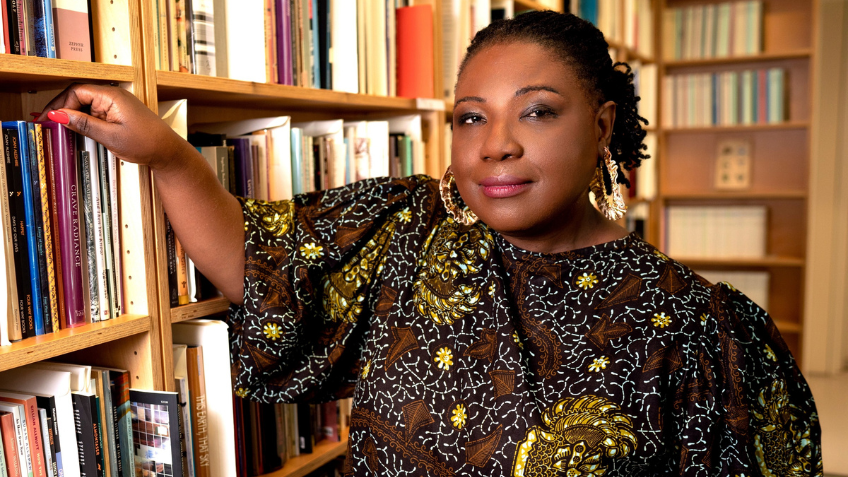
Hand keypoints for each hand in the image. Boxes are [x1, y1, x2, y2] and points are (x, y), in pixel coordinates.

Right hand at [37, 83, 188, 170]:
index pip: (76, 92)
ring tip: (57, 129)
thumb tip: (58, 114)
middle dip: (62, 108)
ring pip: (85, 104)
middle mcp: (112, 95)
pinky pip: (94, 112)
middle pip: (78, 96)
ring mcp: (115, 104)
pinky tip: (75, 130)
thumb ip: (83, 124)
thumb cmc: (145, 143)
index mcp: (111, 95)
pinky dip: (83, 120)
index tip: (46, 119)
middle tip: (46, 124)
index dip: (59, 104)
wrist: (168, 151)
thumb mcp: (110, 136)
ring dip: (71, 115)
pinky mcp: (117, 113)